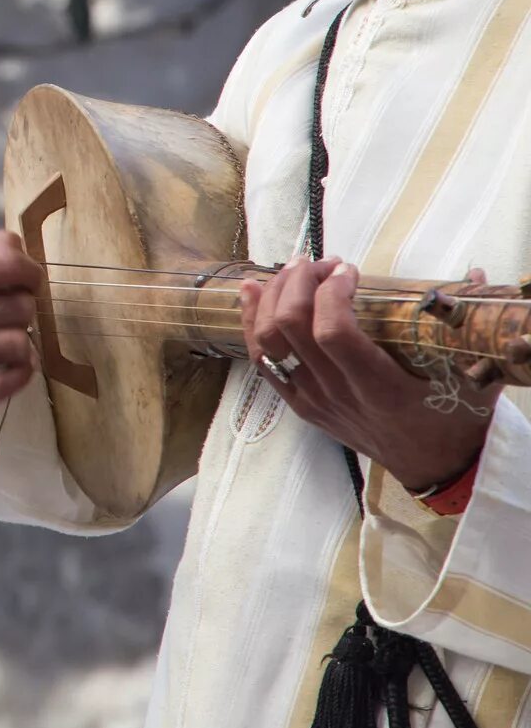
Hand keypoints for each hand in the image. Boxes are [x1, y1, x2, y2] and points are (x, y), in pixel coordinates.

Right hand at [0, 231, 42, 402]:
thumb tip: (25, 259)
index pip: (8, 265)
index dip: (30, 271)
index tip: (26, 280)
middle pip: (20, 308)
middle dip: (24, 305)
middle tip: (9, 308)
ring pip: (17, 346)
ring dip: (21, 338)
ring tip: (5, 332)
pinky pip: (3, 386)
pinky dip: (20, 373)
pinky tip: (12, 361)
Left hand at [241, 258, 497, 491]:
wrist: (431, 465)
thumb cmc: (452, 417)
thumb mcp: (469, 375)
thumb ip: (464, 325)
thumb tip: (475, 275)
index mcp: (378, 387)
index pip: (334, 332)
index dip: (332, 292)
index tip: (349, 269)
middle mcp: (336, 393)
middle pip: (292, 328)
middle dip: (300, 283)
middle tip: (320, 262)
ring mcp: (311, 399)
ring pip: (268, 340)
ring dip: (274, 296)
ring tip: (293, 268)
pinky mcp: (297, 402)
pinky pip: (260, 359)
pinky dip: (251, 321)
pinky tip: (252, 291)